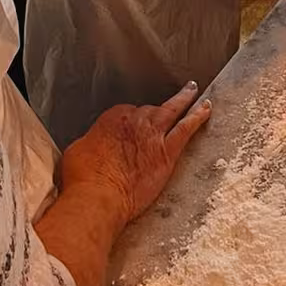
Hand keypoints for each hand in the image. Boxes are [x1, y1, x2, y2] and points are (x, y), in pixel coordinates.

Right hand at [56, 81, 211, 226]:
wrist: (98, 196)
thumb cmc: (82, 177)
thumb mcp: (78, 149)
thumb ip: (92, 141)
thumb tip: (93, 144)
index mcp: (113, 118)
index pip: (128, 113)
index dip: (131, 123)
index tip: (131, 130)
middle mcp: (135, 121)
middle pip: (150, 111)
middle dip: (153, 114)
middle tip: (158, 114)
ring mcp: (153, 135)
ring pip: (172, 110)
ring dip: (184, 98)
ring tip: (193, 89)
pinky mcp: (167, 152)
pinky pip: (187, 128)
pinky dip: (198, 116)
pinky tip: (206, 108)